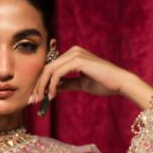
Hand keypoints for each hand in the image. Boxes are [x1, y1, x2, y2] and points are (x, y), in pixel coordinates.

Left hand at [30, 47, 152, 110]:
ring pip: (49, 70)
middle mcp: (72, 51)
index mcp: (73, 55)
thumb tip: (52, 88)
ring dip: (42, 86)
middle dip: (38, 85)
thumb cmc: (103, 83)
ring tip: (41, 100)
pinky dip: (52, 85)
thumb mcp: (80, 84)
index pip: (50, 67)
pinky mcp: (78, 61)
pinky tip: (52, 96)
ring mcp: (75, 54)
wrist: (119, 83)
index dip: (41, 82)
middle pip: (47, 67)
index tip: (36, 97)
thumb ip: (67, 83)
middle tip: (33, 100)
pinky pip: (58, 73)